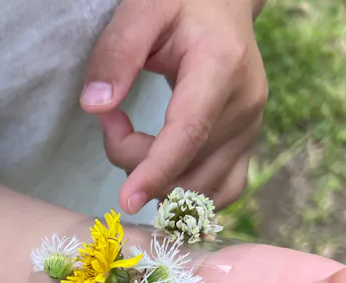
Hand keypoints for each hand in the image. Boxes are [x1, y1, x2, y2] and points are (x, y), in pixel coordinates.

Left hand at [81, 0, 267, 211]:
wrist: (223, 3)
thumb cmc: (182, 2)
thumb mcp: (143, 9)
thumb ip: (117, 53)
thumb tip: (95, 107)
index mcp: (221, 68)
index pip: (189, 133)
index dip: (157, 171)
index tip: (126, 200)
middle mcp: (244, 105)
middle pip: (189, 167)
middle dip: (137, 162)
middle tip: (110, 122)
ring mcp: (250, 129)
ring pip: (202, 187)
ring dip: (157, 180)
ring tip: (131, 137)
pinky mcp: (246, 143)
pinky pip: (221, 190)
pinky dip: (184, 191)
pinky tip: (158, 166)